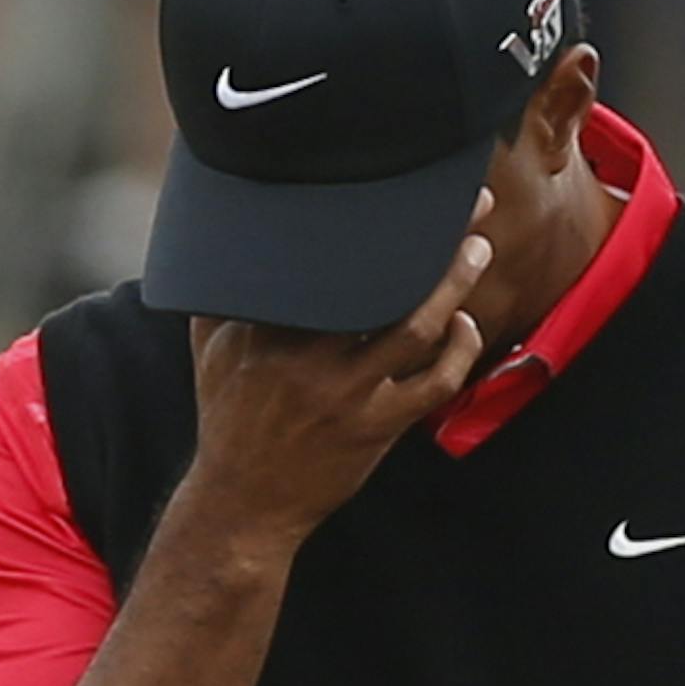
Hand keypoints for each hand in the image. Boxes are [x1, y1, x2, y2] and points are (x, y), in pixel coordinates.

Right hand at [184, 199, 491, 550]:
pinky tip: (463, 326)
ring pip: (414, 326)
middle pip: (379, 278)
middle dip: (428, 235)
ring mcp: (344, 392)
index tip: (396, 180)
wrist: (242, 504)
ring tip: (476, 249)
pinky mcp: (374, 428)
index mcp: (264, 324)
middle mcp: (305, 354)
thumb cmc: (228, 419)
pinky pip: (431, 384)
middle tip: (465, 199)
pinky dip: (456, 352)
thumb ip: (221, 293)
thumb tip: (220, 233)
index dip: (365, 216)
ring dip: (454, 285)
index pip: (322, 257)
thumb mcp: (208, 351)